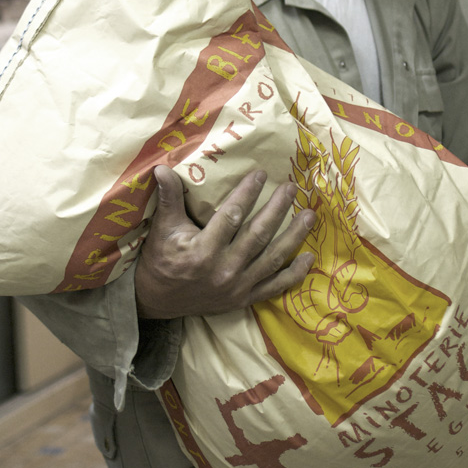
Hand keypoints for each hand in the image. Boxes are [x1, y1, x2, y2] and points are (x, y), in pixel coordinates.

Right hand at [135, 165, 315, 318]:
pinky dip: (293, 274)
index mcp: (203, 251)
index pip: (231, 216)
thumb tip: (162, 167)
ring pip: (272, 258)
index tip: (261, 174)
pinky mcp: (244, 298)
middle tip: (292, 188)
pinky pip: (275, 287)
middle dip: (277, 209)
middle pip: (258, 235)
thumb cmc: (161, 258)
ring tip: (310, 215)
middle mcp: (224, 270)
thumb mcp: (162, 228)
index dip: (247, 193)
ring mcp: (237, 287)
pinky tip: (309, 257)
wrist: (158, 300)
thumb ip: (168, 198)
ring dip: (294, 236)